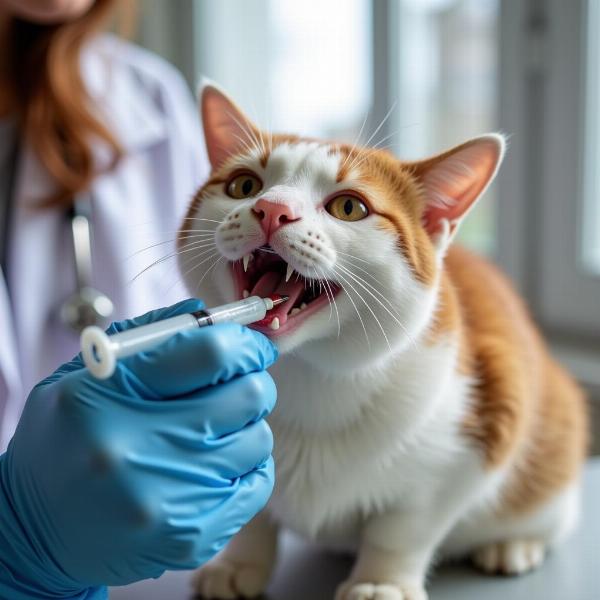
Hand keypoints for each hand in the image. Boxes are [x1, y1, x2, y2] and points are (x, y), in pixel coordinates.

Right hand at [0, 299, 277, 598]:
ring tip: (213, 429)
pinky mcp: (190, 538)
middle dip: (251, 381)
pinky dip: (246, 465)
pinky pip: (257, 483)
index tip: (251, 345)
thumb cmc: (64, 441)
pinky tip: (215, 463)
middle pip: (248, 395)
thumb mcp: (82, 376)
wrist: (35, 532)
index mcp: (107, 396)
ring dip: (245, 426)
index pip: (212, 352)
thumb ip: (145, 337)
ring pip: (257, 438)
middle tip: (236, 384)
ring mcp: (166, 501)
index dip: (245, 342)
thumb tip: (206, 315)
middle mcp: (136, 450)